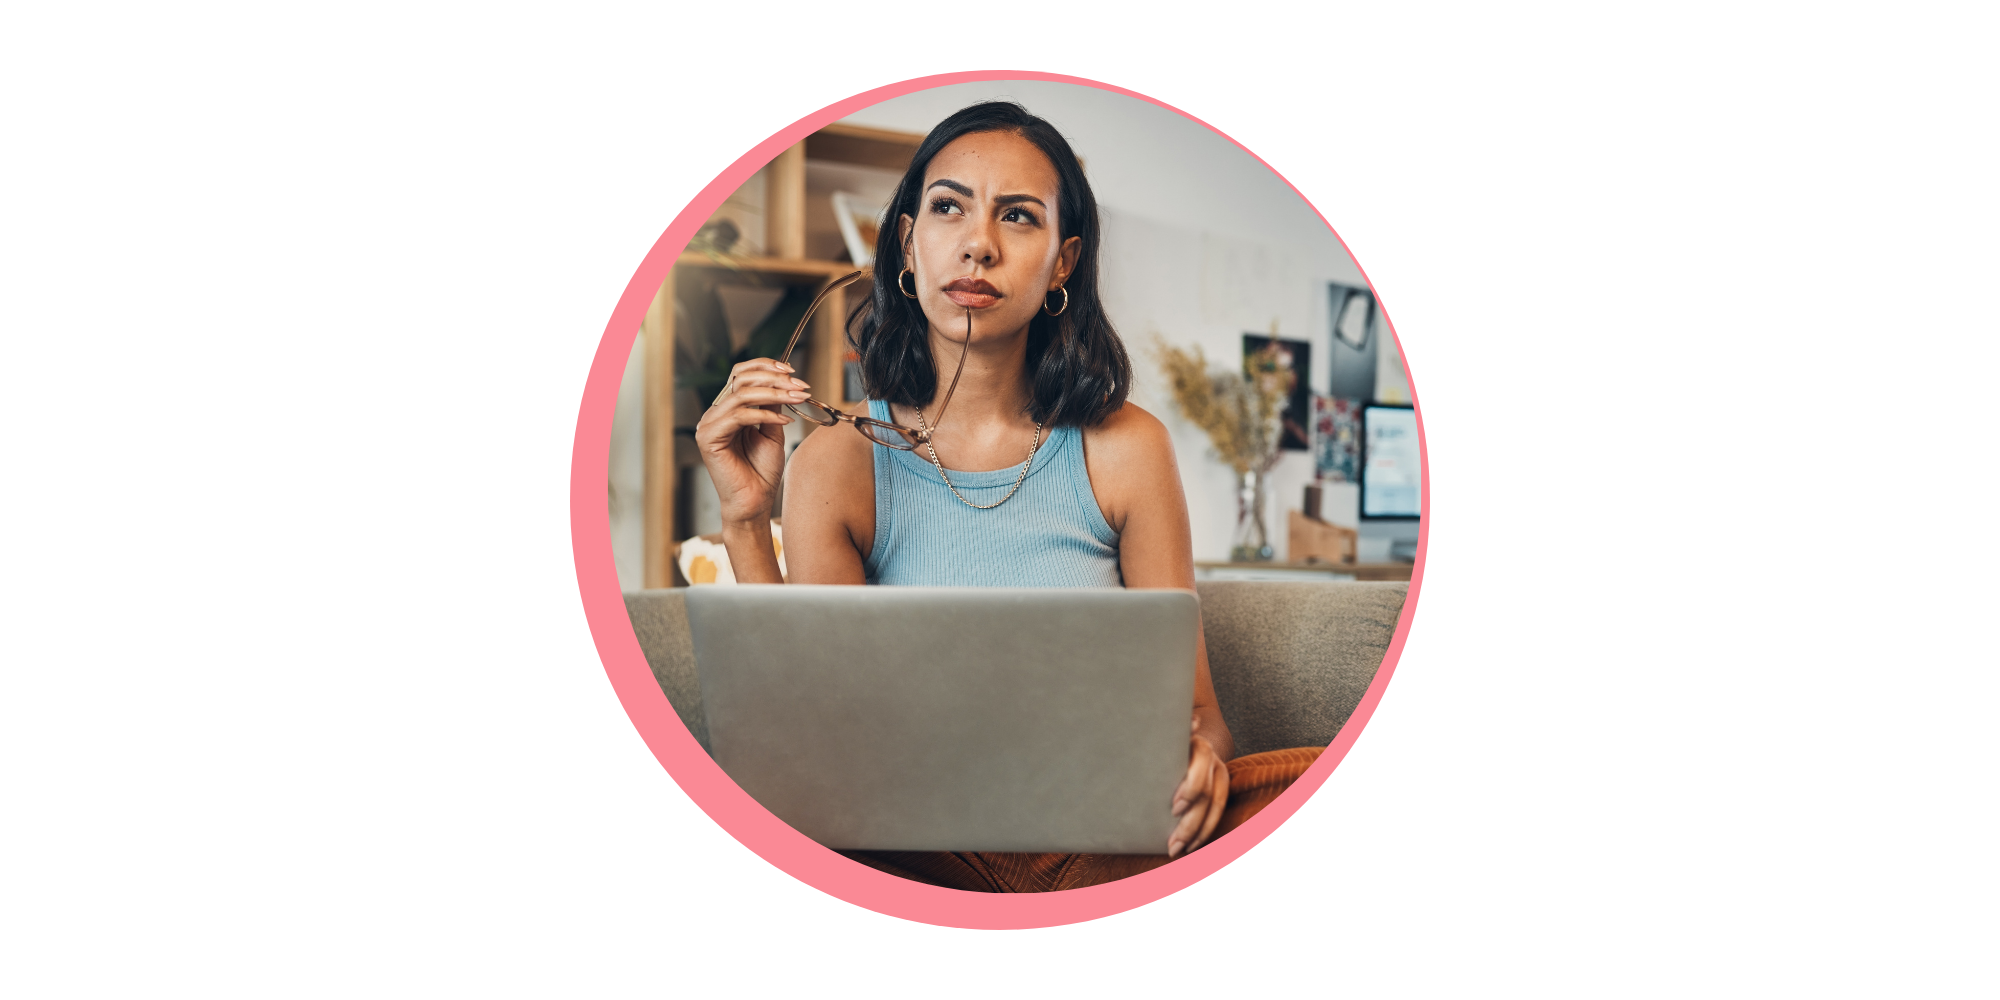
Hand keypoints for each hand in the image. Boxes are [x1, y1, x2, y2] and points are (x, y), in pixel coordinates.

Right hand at [693, 359, 810, 524]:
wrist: (755, 503)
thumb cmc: (762, 472)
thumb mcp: (773, 431)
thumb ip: (772, 405)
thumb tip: (783, 381)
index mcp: (728, 409)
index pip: (740, 374)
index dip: (765, 366)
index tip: (793, 373)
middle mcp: (715, 414)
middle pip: (740, 378)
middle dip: (774, 378)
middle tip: (800, 386)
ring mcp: (709, 425)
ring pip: (741, 394)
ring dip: (775, 393)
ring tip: (797, 399)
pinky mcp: (709, 438)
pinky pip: (739, 415)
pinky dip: (765, 414)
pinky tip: (784, 420)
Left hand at [1168, 715, 1228, 857]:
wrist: (1188, 739)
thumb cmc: (1166, 740)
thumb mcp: (1166, 736)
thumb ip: (1174, 731)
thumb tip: (1193, 723)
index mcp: (1198, 745)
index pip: (1202, 764)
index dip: (1191, 787)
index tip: (1175, 807)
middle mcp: (1213, 761)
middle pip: (1207, 793)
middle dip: (1191, 820)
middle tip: (1172, 841)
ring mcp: (1219, 775)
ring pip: (1215, 807)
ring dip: (1197, 832)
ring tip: (1177, 849)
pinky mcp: (1220, 790)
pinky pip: (1217, 814)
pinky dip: (1205, 832)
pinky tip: (1191, 846)